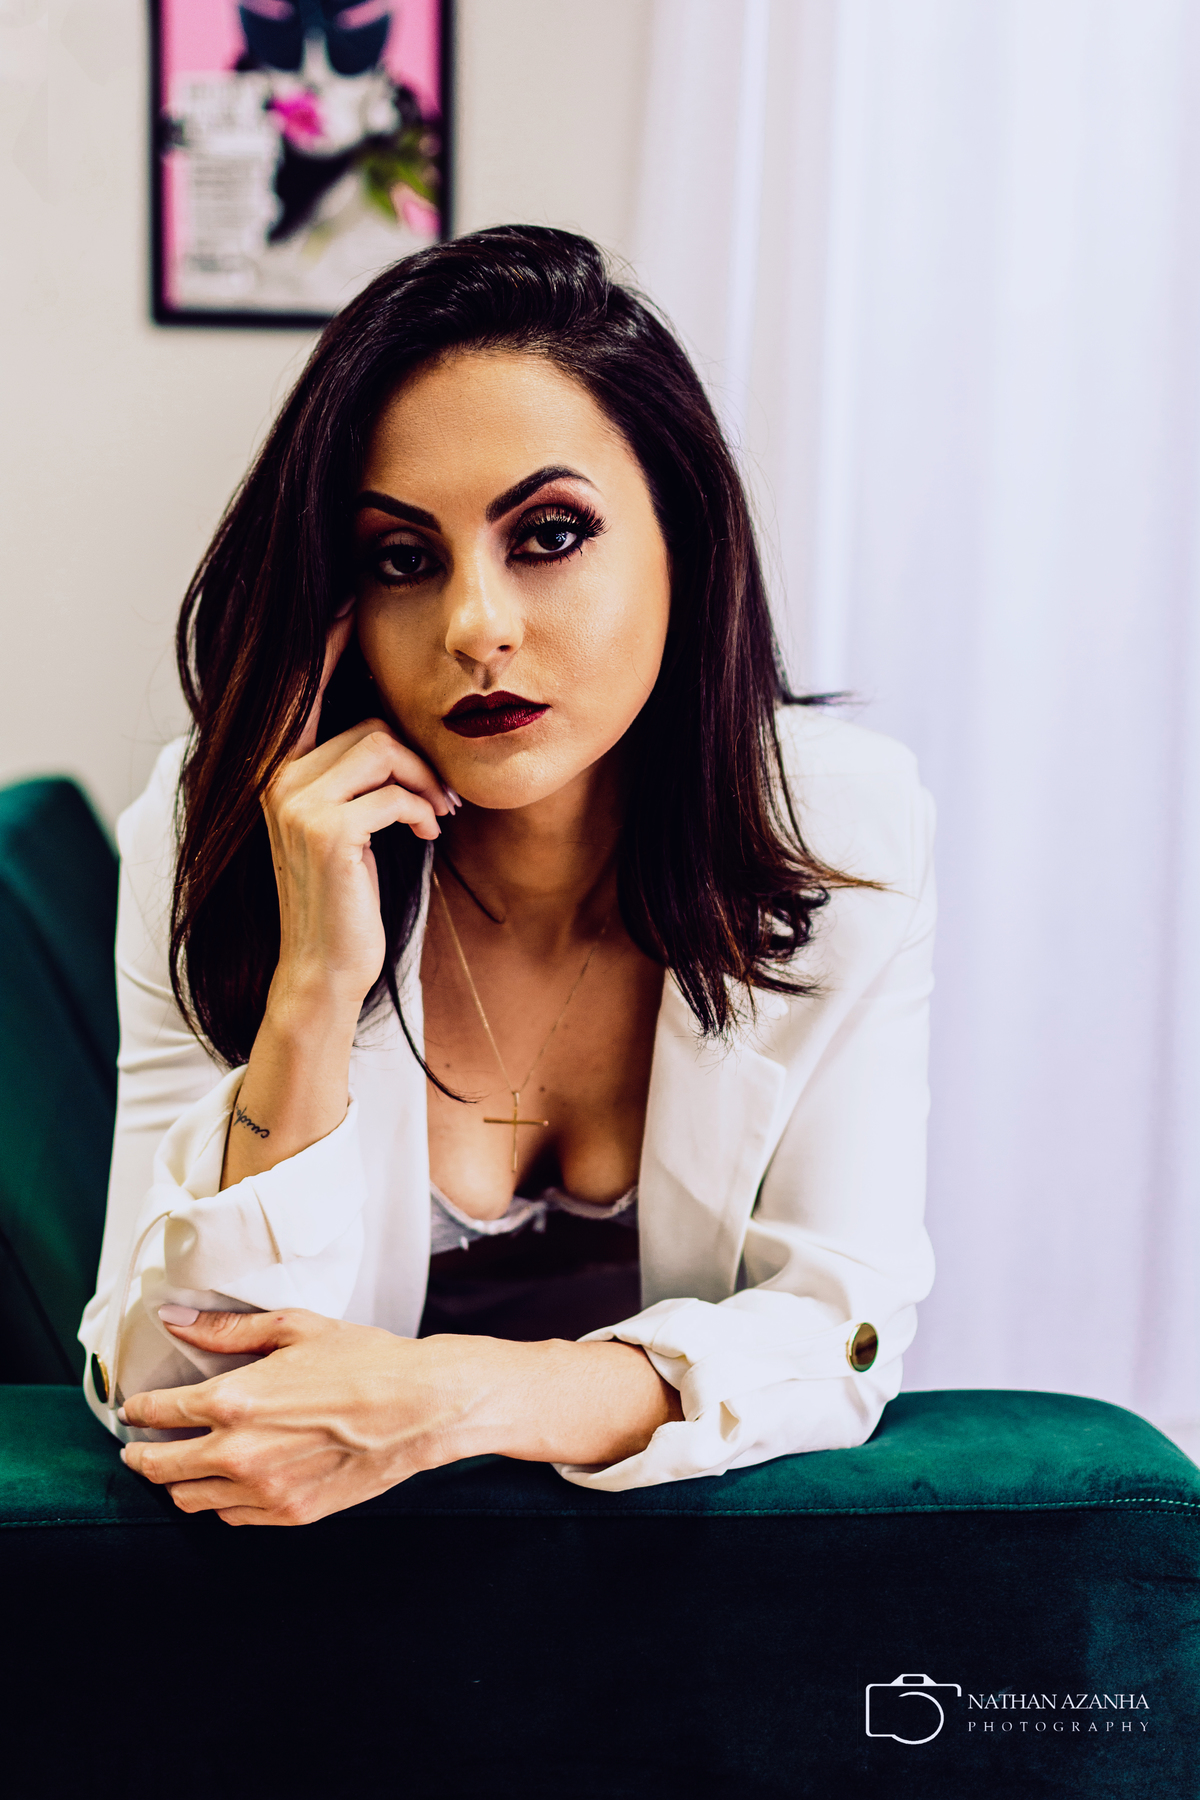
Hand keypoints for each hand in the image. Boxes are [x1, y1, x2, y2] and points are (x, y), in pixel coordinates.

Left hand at [119, 1309, 480, 1525]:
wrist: (420, 1406)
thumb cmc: (363, 1360)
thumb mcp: (294, 1329)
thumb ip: (227, 1330)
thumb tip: (176, 1320)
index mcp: (234, 1401)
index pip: (159, 1412)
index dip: (139, 1409)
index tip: (136, 1407)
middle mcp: (239, 1453)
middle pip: (161, 1467)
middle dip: (142, 1455)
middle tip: (140, 1446)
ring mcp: (265, 1490)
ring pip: (190, 1499)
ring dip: (176, 1482)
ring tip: (180, 1466)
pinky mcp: (291, 1513)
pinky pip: (232, 1517)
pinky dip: (219, 1500)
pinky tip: (227, 1482)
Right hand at [265, 613, 453, 1014]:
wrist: (326, 966)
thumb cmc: (347, 893)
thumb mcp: (350, 821)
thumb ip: (359, 771)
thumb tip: (402, 726)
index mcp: (274, 766)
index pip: (303, 685)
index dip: (329, 638)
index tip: (353, 594)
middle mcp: (272, 775)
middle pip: (370, 724)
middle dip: (419, 759)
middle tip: (442, 799)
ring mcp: (292, 801)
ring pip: (384, 749)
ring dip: (424, 785)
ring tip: (435, 818)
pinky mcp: (323, 829)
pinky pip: (394, 792)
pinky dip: (420, 812)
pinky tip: (426, 839)